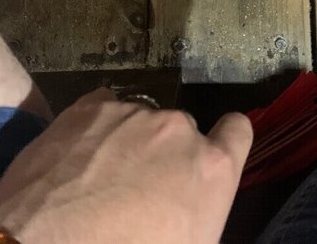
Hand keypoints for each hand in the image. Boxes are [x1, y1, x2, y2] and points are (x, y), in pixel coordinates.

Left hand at [0, 88, 252, 243]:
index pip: (238, 131)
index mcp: (212, 168)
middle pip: (181, 131)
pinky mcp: (89, 106)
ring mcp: (132, 113)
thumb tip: (187, 205)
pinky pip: (104, 109)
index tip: (208, 156)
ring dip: (127, 142)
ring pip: (139, 121)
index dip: (225, 141)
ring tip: (96, 180)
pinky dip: (96, 130)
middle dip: (164, 154)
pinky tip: (78, 160)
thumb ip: (201, 209)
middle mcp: (178, 129)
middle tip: (136, 191)